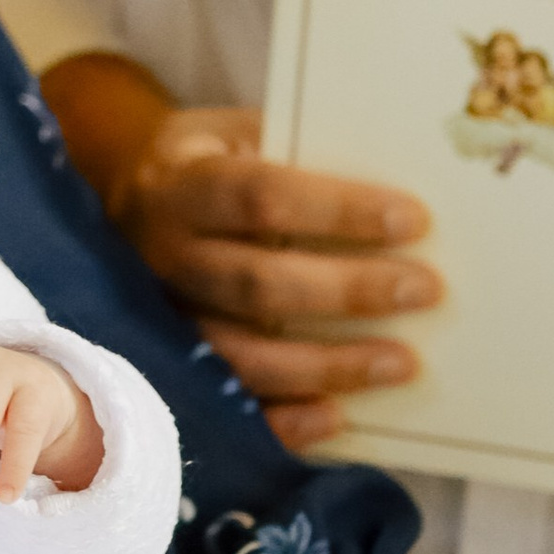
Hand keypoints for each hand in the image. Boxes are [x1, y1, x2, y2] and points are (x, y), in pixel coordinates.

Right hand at [40, 56, 440, 453]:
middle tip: (424, 290)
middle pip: (259, 283)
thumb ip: (301, 155)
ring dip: (328, 365)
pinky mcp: (171, 367)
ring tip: (402, 363)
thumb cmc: (211, 161)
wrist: (129, 197)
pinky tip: (338, 417)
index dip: (338, 211)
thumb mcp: (239, 133)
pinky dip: (283, 419)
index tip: (413, 220)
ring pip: (243, 355)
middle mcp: (165, 255)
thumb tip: (398, 202)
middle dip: (349, 290)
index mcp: (182, 185)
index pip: (262, 198)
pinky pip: (228, 406)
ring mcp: (163, 319)